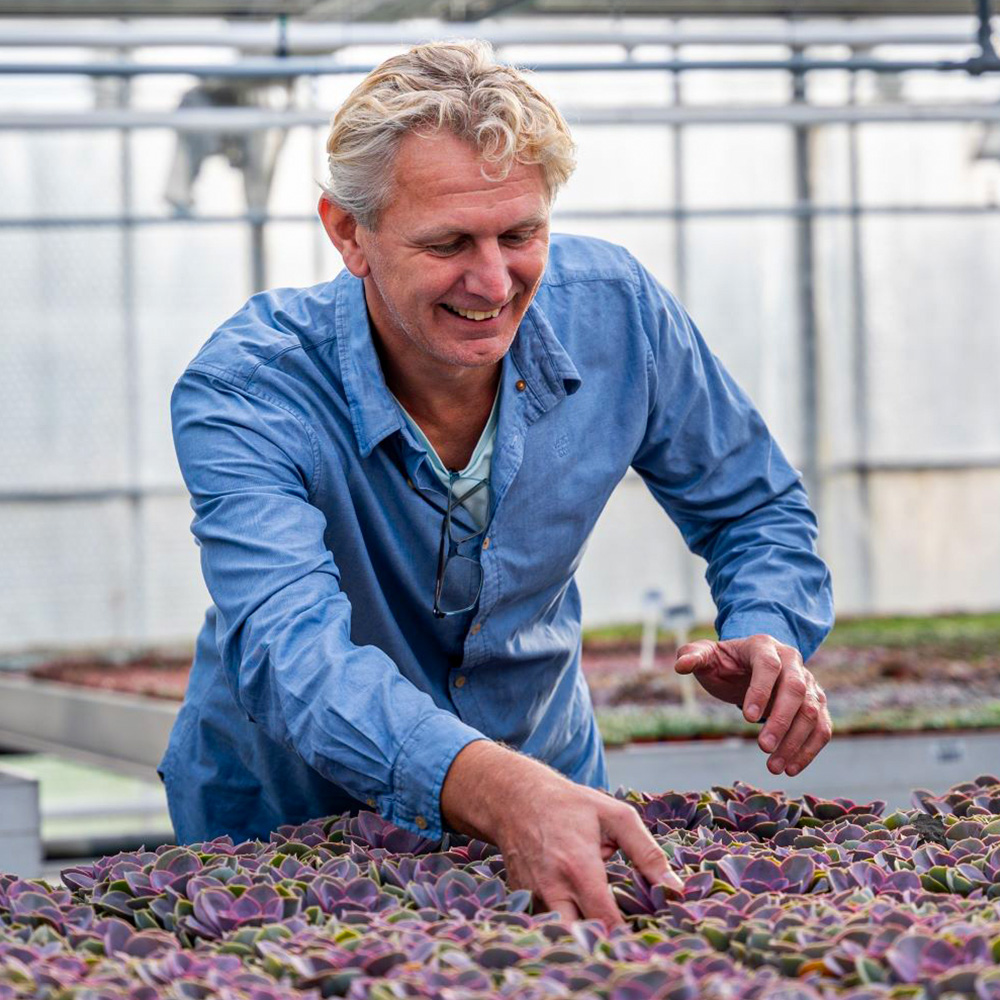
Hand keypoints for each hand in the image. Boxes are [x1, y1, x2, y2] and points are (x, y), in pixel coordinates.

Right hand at [440, 741, 681, 929]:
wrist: (514, 798)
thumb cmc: (571, 805)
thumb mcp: (615, 817)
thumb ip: (648, 853)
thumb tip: (675, 889)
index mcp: (579, 867)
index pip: (605, 922)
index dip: (627, 937)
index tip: (645, 938)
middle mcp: (552, 888)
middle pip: (578, 940)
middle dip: (601, 944)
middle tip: (623, 939)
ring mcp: (533, 896)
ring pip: (560, 933)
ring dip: (581, 933)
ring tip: (601, 922)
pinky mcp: (523, 899)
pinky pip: (546, 922)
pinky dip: (563, 922)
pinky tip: (577, 909)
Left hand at [674, 634, 831, 776]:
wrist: (747, 666)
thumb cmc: (724, 663)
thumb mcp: (706, 656)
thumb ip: (692, 656)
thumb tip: (681, 665)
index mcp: (764, 646)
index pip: (768, 666)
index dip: (760, 691)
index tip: (747, 719)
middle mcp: (792, 661)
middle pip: (795, 689)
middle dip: (780, 721)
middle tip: (763, 748)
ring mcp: (809, 682)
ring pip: (811, 711)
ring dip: (795, 741)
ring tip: (774, 767)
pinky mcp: (817, 703)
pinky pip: (822, 727)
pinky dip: (810, 749)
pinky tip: (791, 768)